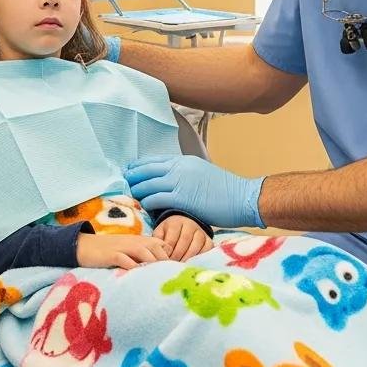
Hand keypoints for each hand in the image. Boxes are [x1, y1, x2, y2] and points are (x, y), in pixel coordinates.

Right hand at [76, 233, 170, 269]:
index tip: (177, 270)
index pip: (161, 244)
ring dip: (153, 263)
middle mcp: (133, 242)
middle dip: (165, 261)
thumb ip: (142, 255)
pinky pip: (125, 259)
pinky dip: (133, 266)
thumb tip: (159, 268)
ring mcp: (122, 247)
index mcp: (139, 240)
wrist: (84, 245)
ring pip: (143, 252)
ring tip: (161, 276)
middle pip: (155, 247)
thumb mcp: (127, 250)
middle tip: (172, 277)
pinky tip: (139, 276)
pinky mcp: (111, 255)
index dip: (170, 256)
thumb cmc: (108, 251)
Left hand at [125, 156, 265, 229]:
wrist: (242, 197)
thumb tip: (174, 182)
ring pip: (149, 183)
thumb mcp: (203, 174)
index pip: (155, 160)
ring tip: (130, 196)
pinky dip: (148, 202)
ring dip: (137, 190)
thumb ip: (186, 175)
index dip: (140, 165)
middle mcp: (180, 168)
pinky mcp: (183, 197)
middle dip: (133, 175)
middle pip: (147, 169)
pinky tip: (144, 207)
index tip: (130, 170)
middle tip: (123, 182)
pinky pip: (157, 198)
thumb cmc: (226, 190)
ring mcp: (180, 181)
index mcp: (185, 161)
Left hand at [153, 215, 212, 261]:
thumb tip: (158, 255)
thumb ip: (158, 242)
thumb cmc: (169, 234)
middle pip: (185, 240)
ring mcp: (200, 231)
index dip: (169, 252)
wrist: (182, 227)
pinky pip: (207, 248)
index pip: (172, 238)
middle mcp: (190, 224)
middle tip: (173, 266)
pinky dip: (201, 257)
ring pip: (196, 244)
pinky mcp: (208, 239)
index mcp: (175, 222)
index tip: (165, 261)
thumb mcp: (160, 234)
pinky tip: (193, 264)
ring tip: (182, 267)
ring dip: (188, 257)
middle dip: (178, 255)